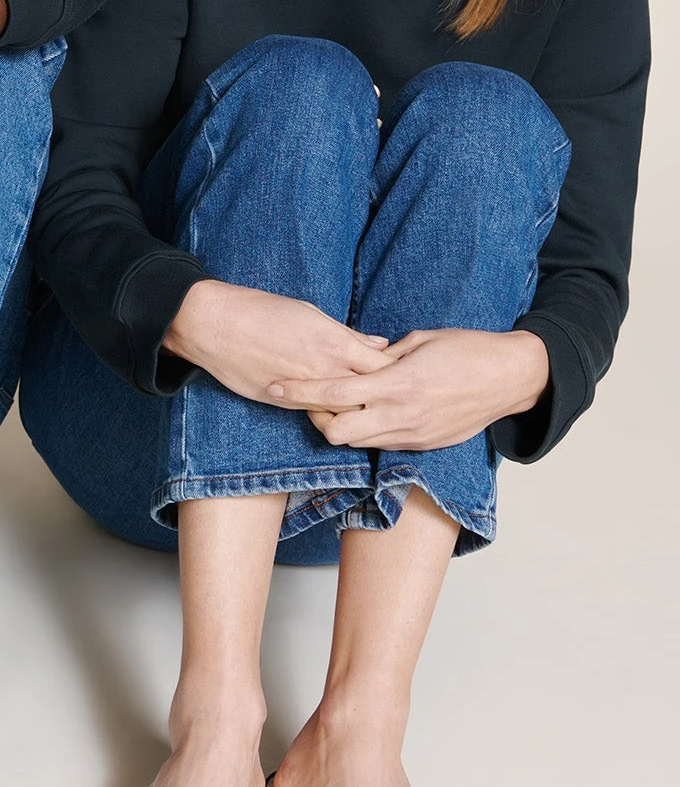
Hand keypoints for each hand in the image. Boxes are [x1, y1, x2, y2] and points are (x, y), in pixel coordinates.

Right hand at [163, 280, 390, 402]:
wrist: (214, 324)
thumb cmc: (261, 310)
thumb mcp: (311, 313)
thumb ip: (347, 334)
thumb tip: (378, 344)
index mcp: (334, 343)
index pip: (383, 367)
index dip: (398, 373)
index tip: (406, 374)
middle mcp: (323, 370)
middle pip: (370, 396)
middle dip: (383, 398)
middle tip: (394, 398)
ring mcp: (303, 390)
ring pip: (344, 411)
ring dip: (356, 410)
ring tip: (368, 408)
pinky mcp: (282, 403)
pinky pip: (316, 414)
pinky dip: (329, 412)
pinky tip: (334, 408)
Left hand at [267, 327, 550, 449]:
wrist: (511, 380)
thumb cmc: (467, 350)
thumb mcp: (421, 341)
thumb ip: (383, 354)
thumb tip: (355, 355)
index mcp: (397, 382)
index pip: (334, 392)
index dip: (299, 391)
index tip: (274, 386)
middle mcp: (401, 414)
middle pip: (335, 431)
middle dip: (314, 417)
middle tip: (308, 399)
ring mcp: (412, 434)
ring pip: (355, 442)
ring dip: (339, 426)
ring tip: (332, 405)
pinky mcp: (422, 445)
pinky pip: (380, 444)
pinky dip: (365, 432)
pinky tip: (364, 414)